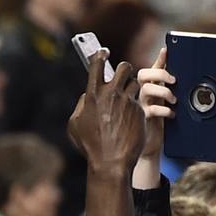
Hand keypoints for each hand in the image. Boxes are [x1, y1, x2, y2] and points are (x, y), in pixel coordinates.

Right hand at [68, 52, 144, 174]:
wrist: (111, 163)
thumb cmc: (91, 147)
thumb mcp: (75, 125)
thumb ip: (80, 106)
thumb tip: (87, 95)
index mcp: (93, 95)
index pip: (97, 64)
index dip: (100, 54)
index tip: (103, 52)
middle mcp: (111, 94)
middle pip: (124, 67)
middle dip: (124, 69)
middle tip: (123, 76)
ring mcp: (128, 102)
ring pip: (135, 83)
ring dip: (132, 87)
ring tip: (128, 98)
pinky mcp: (140, 111)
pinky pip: (140, 101)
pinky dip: (136, 107)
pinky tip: (132, 118)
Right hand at [135, 47, 174, 165]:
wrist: (149, 145)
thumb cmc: (157, 122)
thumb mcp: (164, 103)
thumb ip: (169, 89)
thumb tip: (181, 76)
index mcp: (147, 87)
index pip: (151, 68)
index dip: (158, 59)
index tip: (167, 50)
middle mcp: (140, 93)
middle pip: (143, 74)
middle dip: (159, 73)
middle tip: (173, 80)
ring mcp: (139, 105)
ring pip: (146, 89)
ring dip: (162, 91)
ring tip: (173, 99)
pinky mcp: (141, 118)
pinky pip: (150, 109)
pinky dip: (163, 110)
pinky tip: (171, 114)